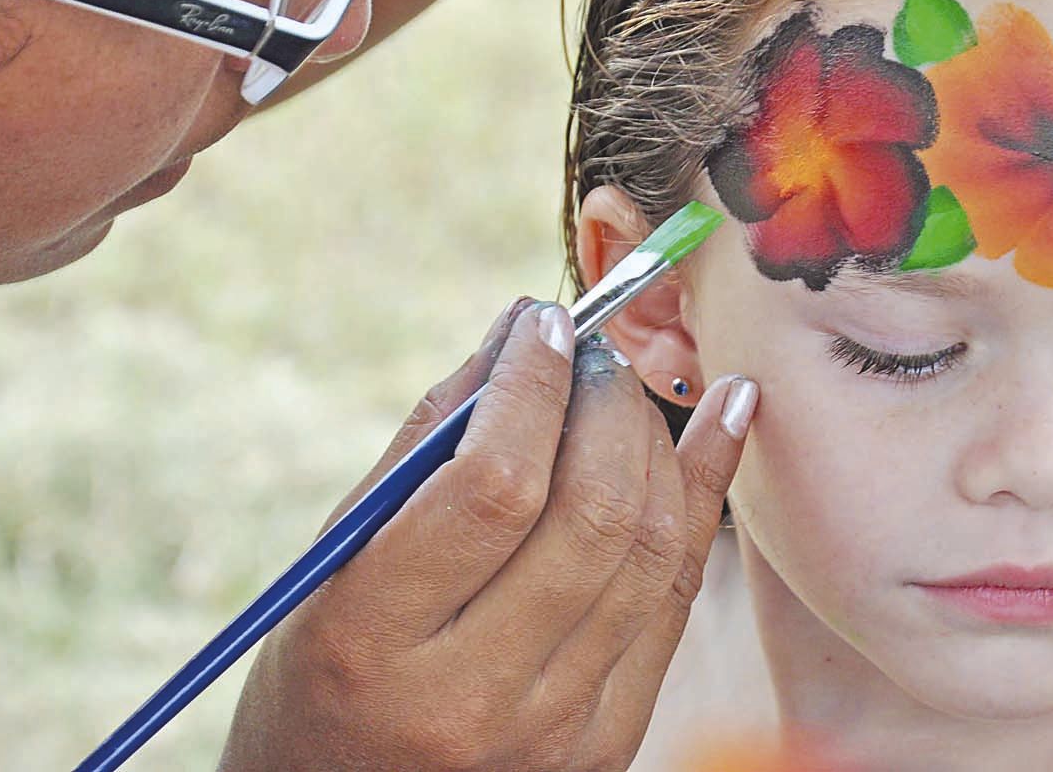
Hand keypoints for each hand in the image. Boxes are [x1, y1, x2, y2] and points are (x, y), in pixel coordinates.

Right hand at [219, 299, 757, 771]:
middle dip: (605, 403)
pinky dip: (706, 489)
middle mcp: (472, 697)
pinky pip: (676, 593)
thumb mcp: (337, 557)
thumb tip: (520, 330)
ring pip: (648, 549)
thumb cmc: (326, 662)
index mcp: (374, 641)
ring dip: (655, 437)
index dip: (533, 387)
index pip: (493, 487)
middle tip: (588, 351)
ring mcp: (554, 731)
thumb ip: (426, 443)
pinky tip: (726, 412)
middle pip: (590, 515)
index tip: (542, 323)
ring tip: (624, 383)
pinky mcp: (608, 741)